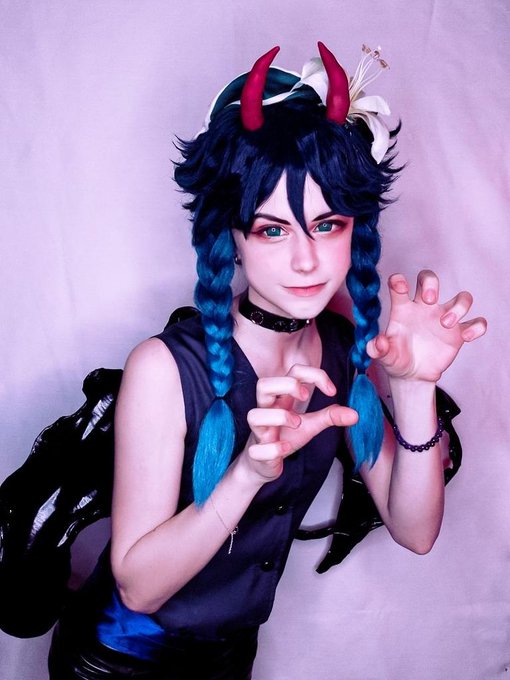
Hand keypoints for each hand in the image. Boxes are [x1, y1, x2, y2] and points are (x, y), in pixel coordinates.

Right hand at [242, 365, 357, 482]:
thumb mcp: (310, 424)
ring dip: (279, 417)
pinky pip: (258, 449)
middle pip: (263, 384)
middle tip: (305, 396)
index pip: (292, 373)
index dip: (313, 375)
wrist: (264, 464)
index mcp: (280, 399)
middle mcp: (267, 411)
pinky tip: (287, 449)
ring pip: (254, 415)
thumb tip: (355, 414)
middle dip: (287, 385)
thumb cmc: (285, 437)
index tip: (332, 390)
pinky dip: (274, 448)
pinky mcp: (256, 453)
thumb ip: (330, 416)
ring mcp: (260, 432)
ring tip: (297, 424)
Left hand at [368, 270, 486, 382]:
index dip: (398, 281)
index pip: (399, 285)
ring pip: (462, 298)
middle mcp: (424, 308)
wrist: (411, 375)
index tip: (399, 286)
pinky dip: (477, 327)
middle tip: (429, 300)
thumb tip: (377, 343)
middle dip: (431, 283)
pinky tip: (466, 337)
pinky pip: (477, 322)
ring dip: (458, 307)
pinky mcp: (459, 333)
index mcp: (403, 309)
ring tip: (446, 323)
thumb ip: (377, 349)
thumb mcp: (384, 357)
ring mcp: (444, 318)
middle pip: (430, 279)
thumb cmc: (396, 359)